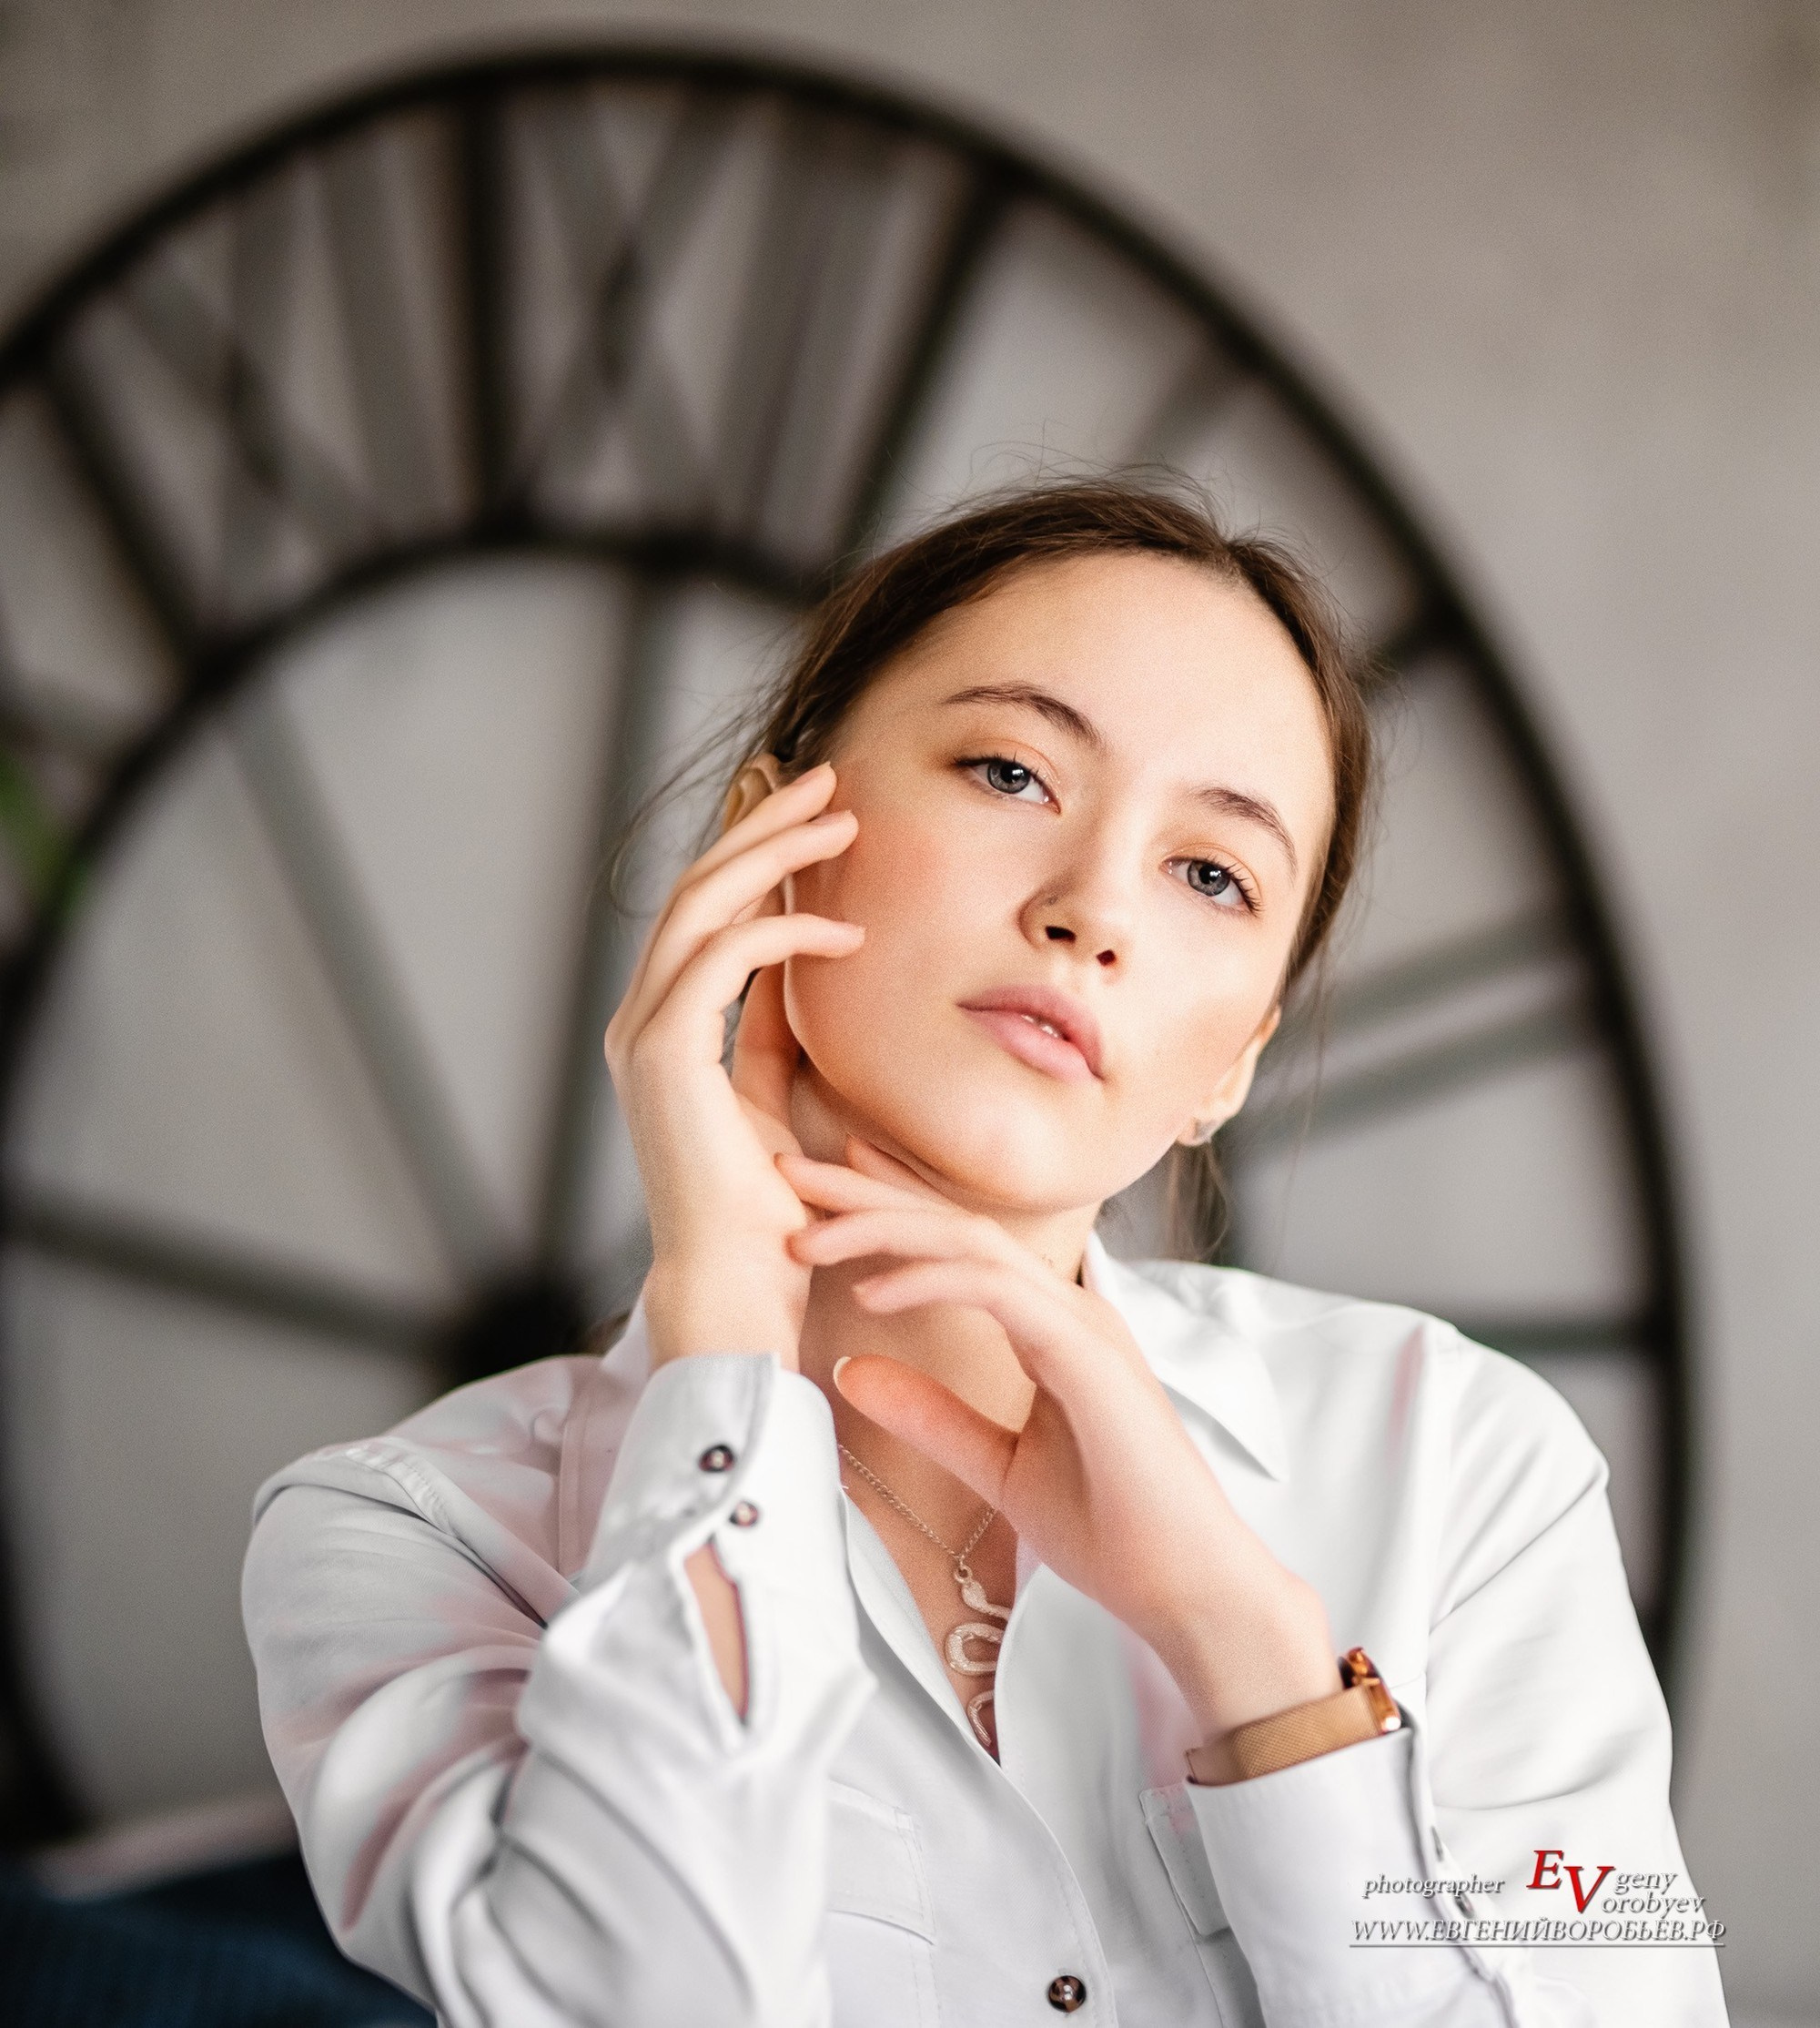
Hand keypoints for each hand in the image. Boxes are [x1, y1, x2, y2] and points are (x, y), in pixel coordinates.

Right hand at [604, 763, 863, 1365]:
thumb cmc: (769, 1211)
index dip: (749, 850)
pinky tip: (843, 930)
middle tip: (825, 778)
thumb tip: (808, 956)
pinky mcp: (664, 1057)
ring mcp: (643, 1036)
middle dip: (761, 825)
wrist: (739, 1288)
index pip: (701, 911)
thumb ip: (773, 1026)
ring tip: (840, 818)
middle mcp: (641, 1022)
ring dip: (773, 853)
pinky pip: (723, 961)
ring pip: (701, 906)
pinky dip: (783, 933)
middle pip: (696, 888)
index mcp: (663, 1029)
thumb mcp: (776, 1095)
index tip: (804, 806)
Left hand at [779, 1139, 1337, 1742]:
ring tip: (805, 1235)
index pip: (960, 1246)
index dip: (893, 1207)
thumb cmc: (1115, 1533)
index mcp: (1052, 1327)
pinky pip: (997, 1292)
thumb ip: (930, 1416)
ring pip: (971, 1242)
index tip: (826, 1189)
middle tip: (788, 1171)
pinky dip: (930, 1281)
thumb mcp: (997, 1467)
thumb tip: (850, 1369)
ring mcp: (1082, 1326)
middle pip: (956, 1224)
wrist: (1190, 1590)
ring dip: (883, 1228)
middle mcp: (1067, 1310)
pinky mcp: (1088, 1356)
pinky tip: (870, 1293)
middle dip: (868, 1194)